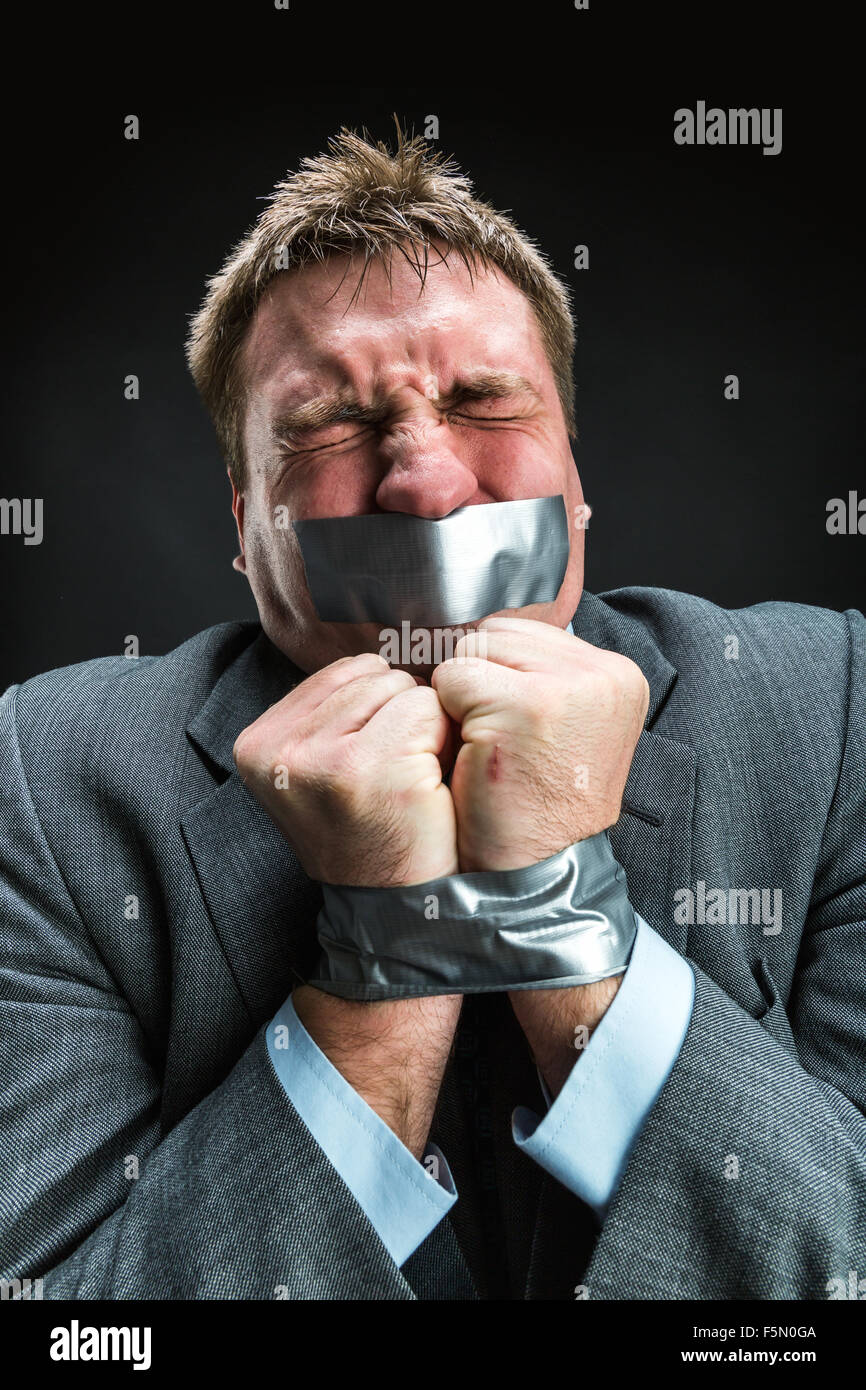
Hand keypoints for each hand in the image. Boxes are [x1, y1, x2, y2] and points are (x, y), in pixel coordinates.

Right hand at [233, 652, 457, 886]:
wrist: (394, 907)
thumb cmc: (370, 828)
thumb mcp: (319, 767)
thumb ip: (330, 709)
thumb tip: (381, 646)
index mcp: (257, 743)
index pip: (342, 671)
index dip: (376, 709)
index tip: (367, 764)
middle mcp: (282, 749)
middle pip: (374, 675)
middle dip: (400, 715)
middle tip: (391, 776)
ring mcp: (326, 760)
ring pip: (404, 688)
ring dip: (422, 729)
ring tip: (405, 781)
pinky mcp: (376, 769)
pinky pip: (429, 710)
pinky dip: (441, 742)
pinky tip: (424, 787)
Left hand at [431, 615, 648, 871]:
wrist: (537, 876)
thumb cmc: (537, 808)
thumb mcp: (565, 730)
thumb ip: (543, 676)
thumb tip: (487, 632)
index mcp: (618, 676)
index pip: (526, 632)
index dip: (497, 673)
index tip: (509, 726)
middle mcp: (602, 674)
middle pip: (497, 633)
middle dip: (478, 679)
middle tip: (497, 741)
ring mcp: (567, 687)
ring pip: (472, 651)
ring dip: (462, 698)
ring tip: (490, 748)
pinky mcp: (523, 705)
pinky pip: (452, 678)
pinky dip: (448, 716)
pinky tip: (477, 756)